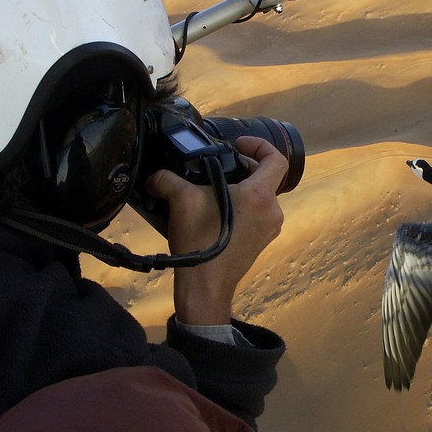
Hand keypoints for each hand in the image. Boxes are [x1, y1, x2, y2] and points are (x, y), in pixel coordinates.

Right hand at [145, 136, 287, 324]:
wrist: (205, 286)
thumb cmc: (200, 243)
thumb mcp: (181, 201)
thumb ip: (166, 180)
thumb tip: (155, 177)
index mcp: (260, 196)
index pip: (276, 159)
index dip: (259, 145)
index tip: (239, 146)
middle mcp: (272, 211)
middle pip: (267, 178)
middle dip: (245, 167)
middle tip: (222, 166)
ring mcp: (269, 229)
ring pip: (262, 198)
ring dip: (242, 189)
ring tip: (216, 189)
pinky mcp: (261, 242)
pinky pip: (257, 216)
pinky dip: (242, 207)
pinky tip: (217, 211)